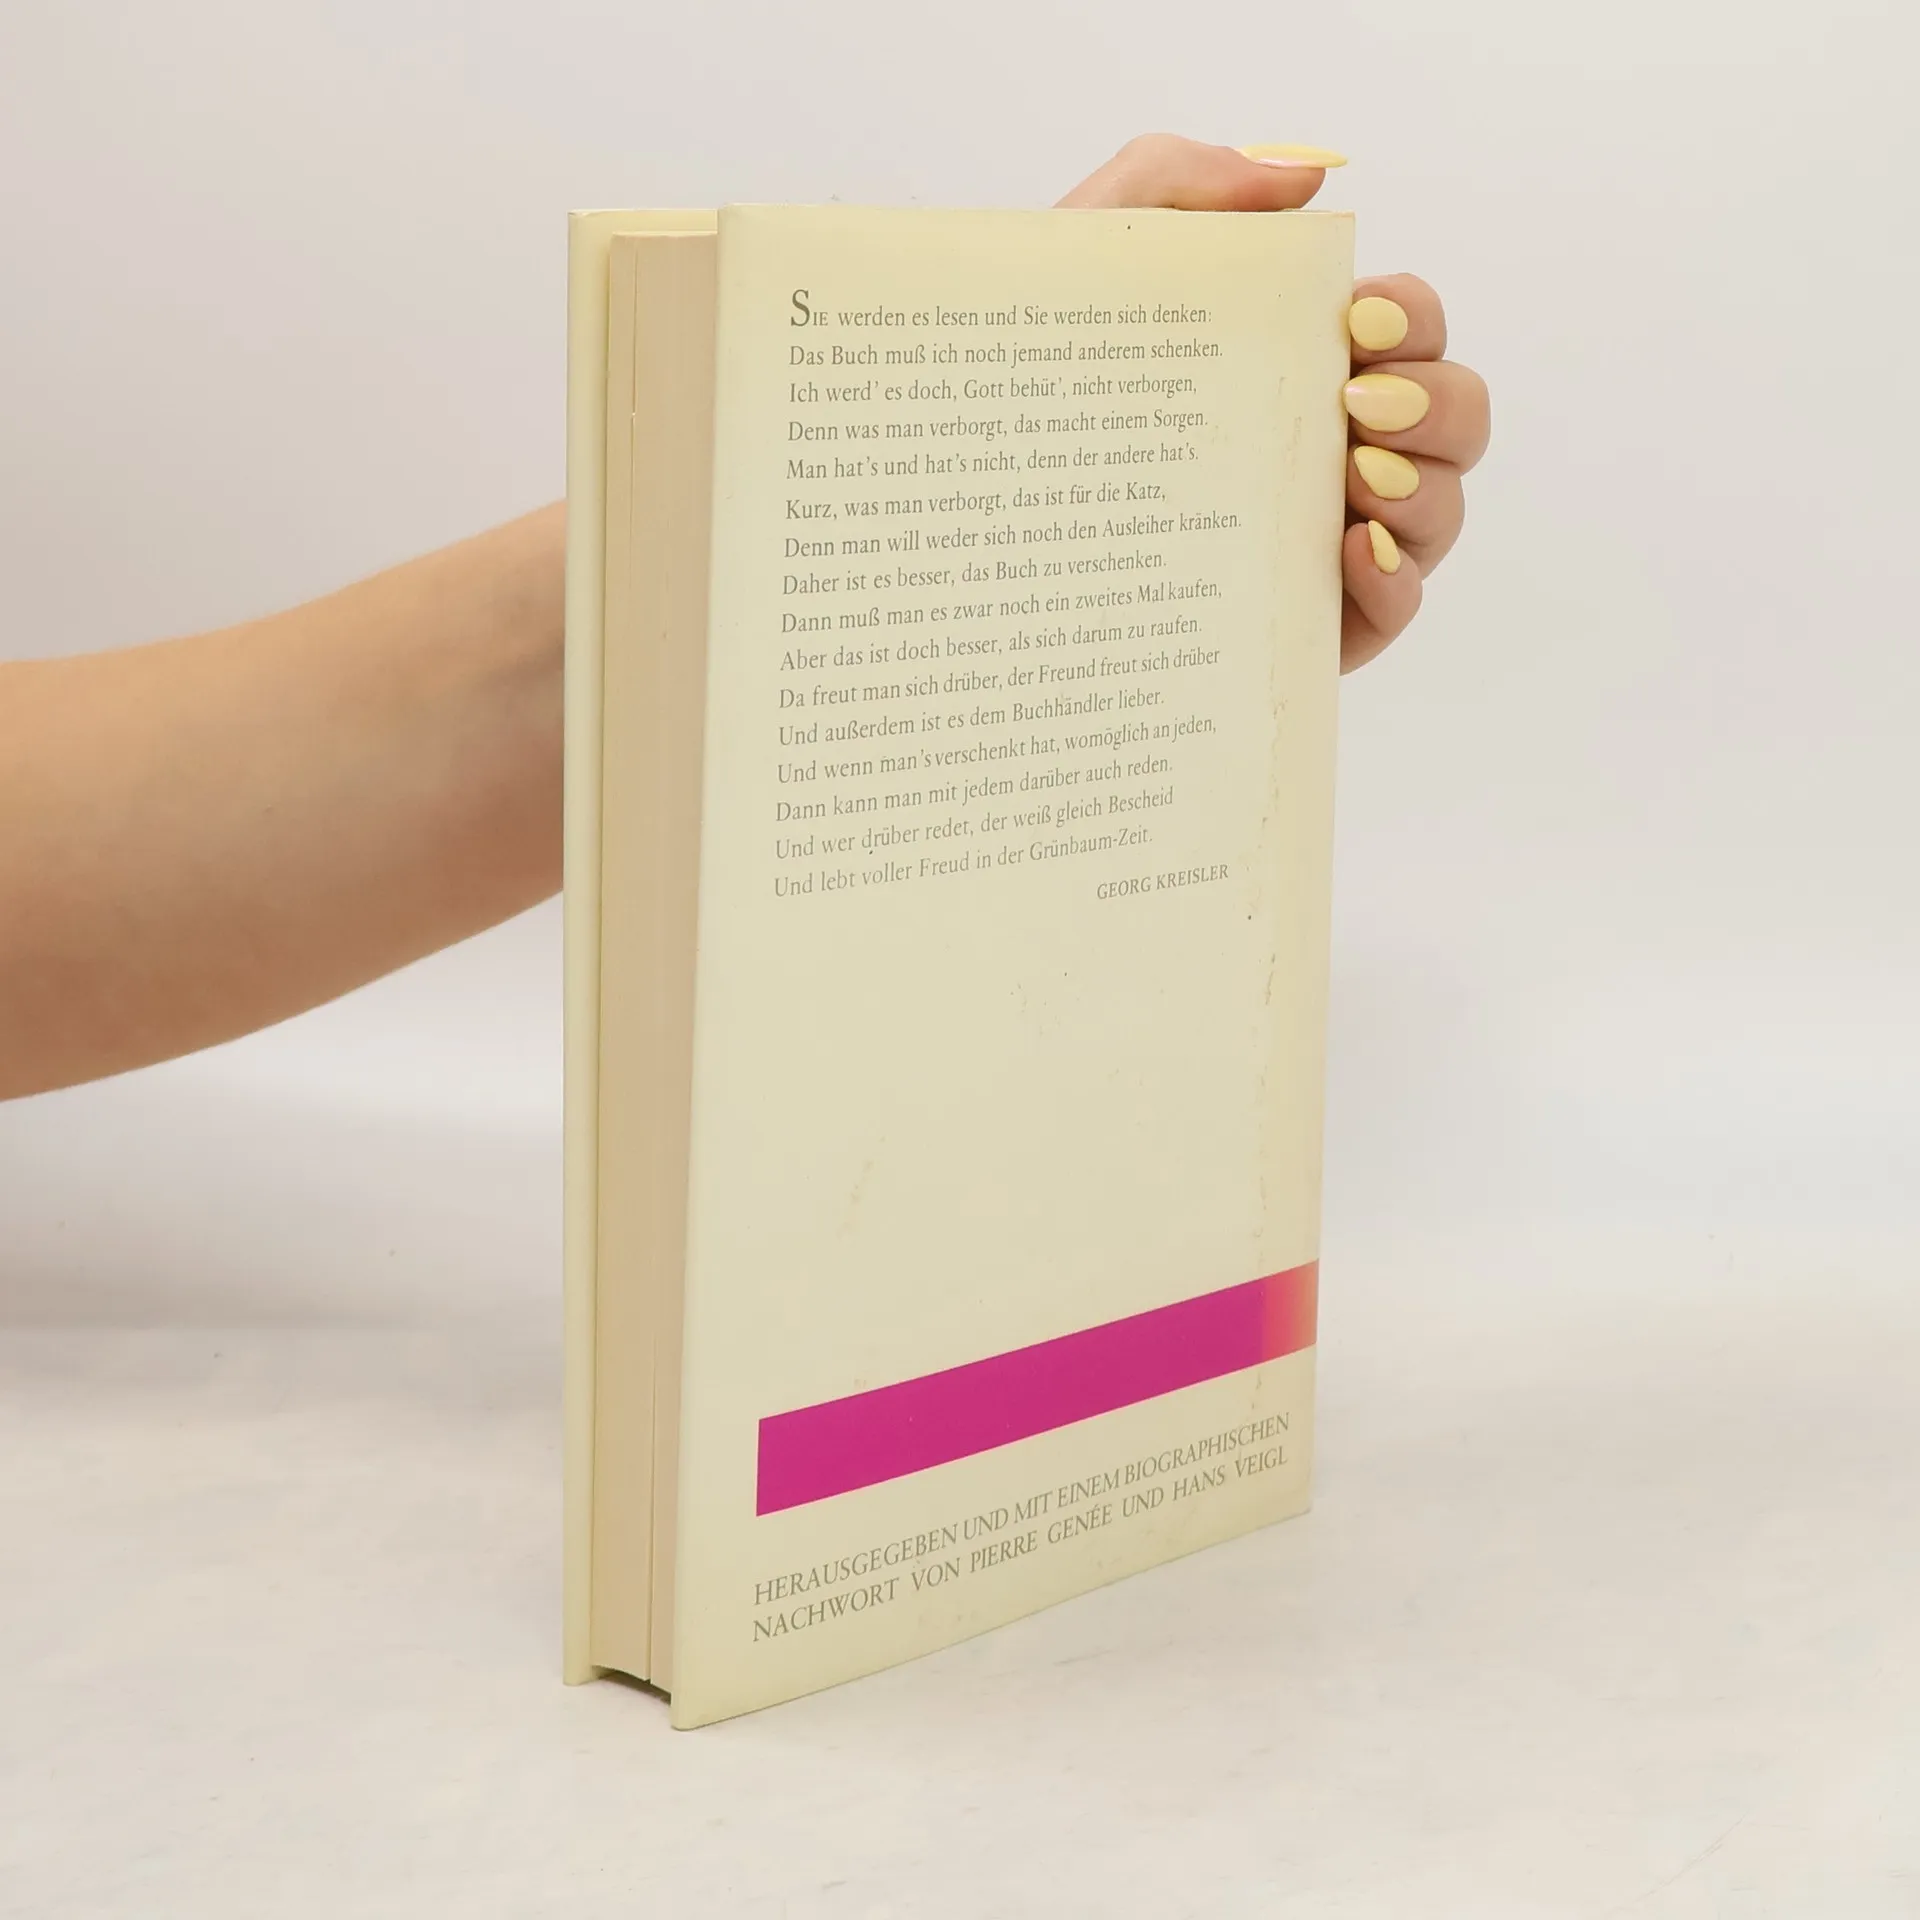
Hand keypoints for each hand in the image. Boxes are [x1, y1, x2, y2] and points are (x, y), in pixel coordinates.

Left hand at [1059, 134, 1490, 672]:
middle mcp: (1336, 446)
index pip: (1411, 329)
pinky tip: (1350, 552)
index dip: (1413, 320)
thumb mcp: (1086, 258)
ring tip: (1355, 479)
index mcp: (1304, 362)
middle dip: (1437, 402)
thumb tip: (1299, 177)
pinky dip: (1396, 579)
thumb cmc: (1035, 382)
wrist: (976, 517)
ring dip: (1424, 488)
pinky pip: (1399, 608)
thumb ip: (1179, 181)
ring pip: (1443, 511)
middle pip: (1458, 416)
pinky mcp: (1312, 624)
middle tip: (1358, 404)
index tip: (1356, 327)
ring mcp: (1331, 540)